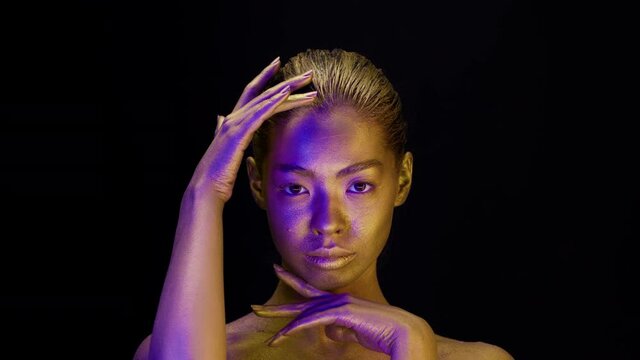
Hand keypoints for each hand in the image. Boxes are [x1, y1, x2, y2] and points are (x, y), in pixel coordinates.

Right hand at [186, 57, 316, 202]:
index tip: (280, 65)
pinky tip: (285, 95)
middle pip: (264, 93)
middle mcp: (233, 118)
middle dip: (287, 82)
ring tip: (307, 83)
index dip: (266, 78)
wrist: (207, 188)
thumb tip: (220, 118)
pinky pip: (258, 114)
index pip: (252, 93)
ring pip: (265, 101)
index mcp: (233, 121)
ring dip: (288, 90)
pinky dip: (272, 103)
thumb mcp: (226, 148)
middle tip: (308, 74)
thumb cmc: (219, 173)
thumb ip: (224, 131)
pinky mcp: (238, 134)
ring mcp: (234, 124)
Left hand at [251, 264, 436, 358]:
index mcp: (340, 304)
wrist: (402, 331)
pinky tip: (280, 337)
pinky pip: (311, 321)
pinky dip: (295, 329)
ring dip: (281, 324)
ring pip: (302, 313)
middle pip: (300, 301)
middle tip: (255, 307)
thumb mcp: (355, 333)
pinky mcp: (341, 313)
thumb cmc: (381, 334)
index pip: (311, 294)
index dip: (293, 284)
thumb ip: (341, 329)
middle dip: (277, 307)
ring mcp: (338, 305)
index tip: (277, 272)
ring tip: (261, 322)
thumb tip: (329, 330)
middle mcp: (336, 300)